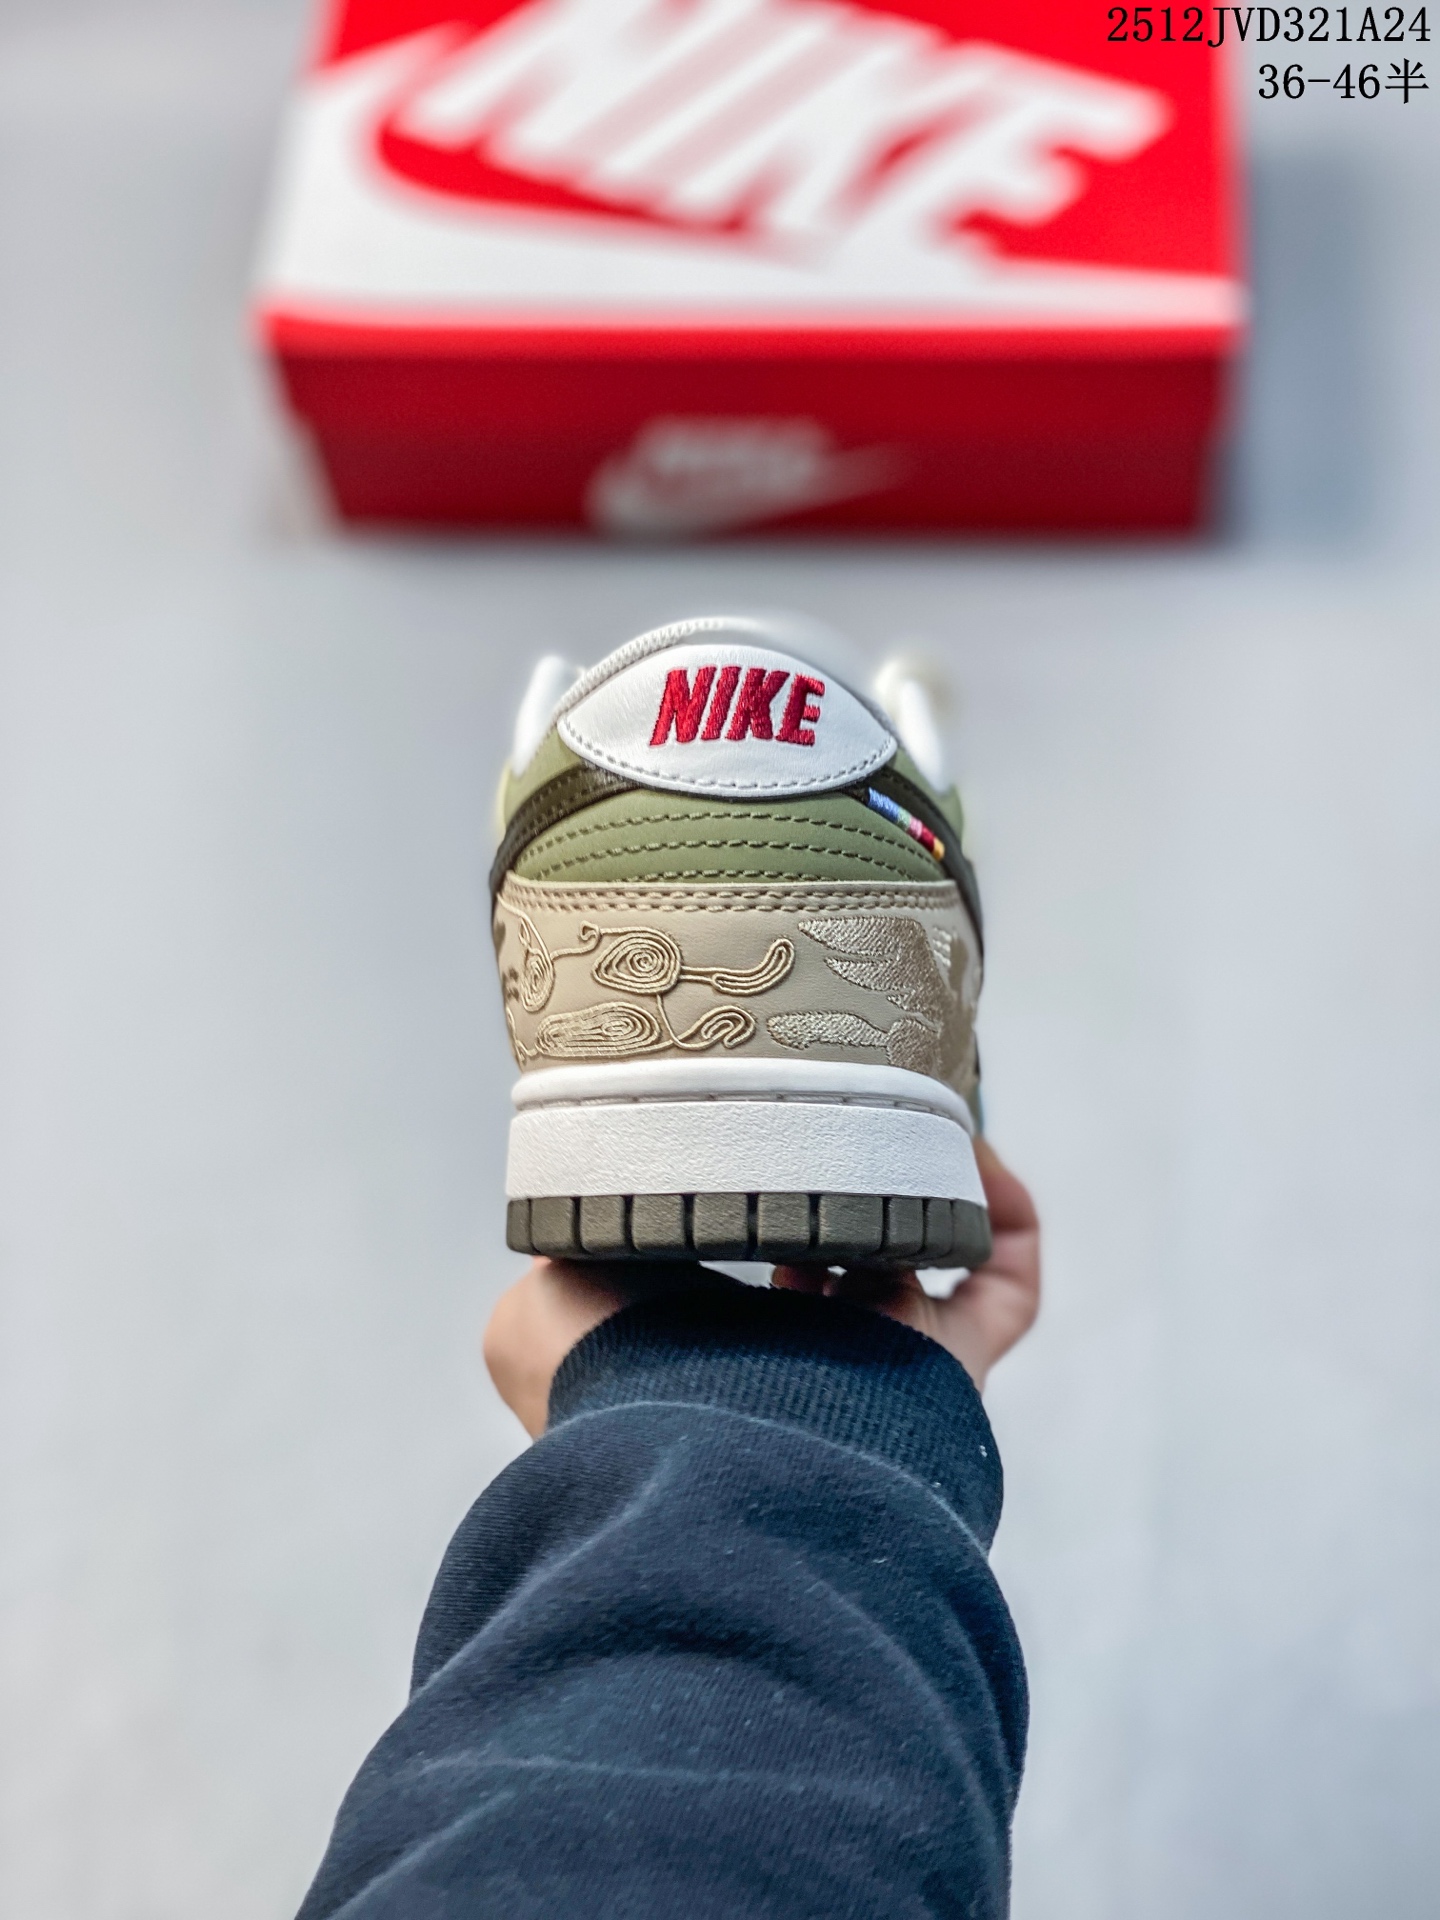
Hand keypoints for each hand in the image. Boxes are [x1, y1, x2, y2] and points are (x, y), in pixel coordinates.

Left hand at [483, 1143, 1039, 1435]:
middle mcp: (798, 1357)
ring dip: (923, 1180)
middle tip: (847, 1110)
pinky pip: (1004, 1290)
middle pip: (842, 1254)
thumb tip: (585, 1211)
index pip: (735, 1263)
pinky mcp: (948, 1364)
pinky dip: (1005, 1219)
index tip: (754, 1130)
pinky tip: (976, 1154)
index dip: (751, 1194)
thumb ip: (563, 1254)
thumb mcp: (535, 1311)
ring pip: (921, 1259)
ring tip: (907, 1108)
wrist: (694, 1449)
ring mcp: (879, 1363)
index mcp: (706, 1344)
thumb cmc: (611, 1383)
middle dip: (850, 1181)